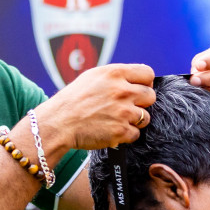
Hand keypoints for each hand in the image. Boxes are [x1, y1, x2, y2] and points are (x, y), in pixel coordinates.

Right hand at [37, 63, 155, 151]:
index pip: (148, 74)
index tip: (138, 89)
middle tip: (126, 107)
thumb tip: (138, 79)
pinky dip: (125, 135)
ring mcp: (123, 112)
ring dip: (134, 120)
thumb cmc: (73, 100)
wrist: (58, 123)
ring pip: (145, 117)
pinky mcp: (121, 131)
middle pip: (150, 96)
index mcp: (115, 74)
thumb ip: (116, 76)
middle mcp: (122, 91)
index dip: (145, 83)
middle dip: (141, 102)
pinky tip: (111, 130)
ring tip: (115, 120)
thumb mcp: (93, 77)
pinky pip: (135, 134)